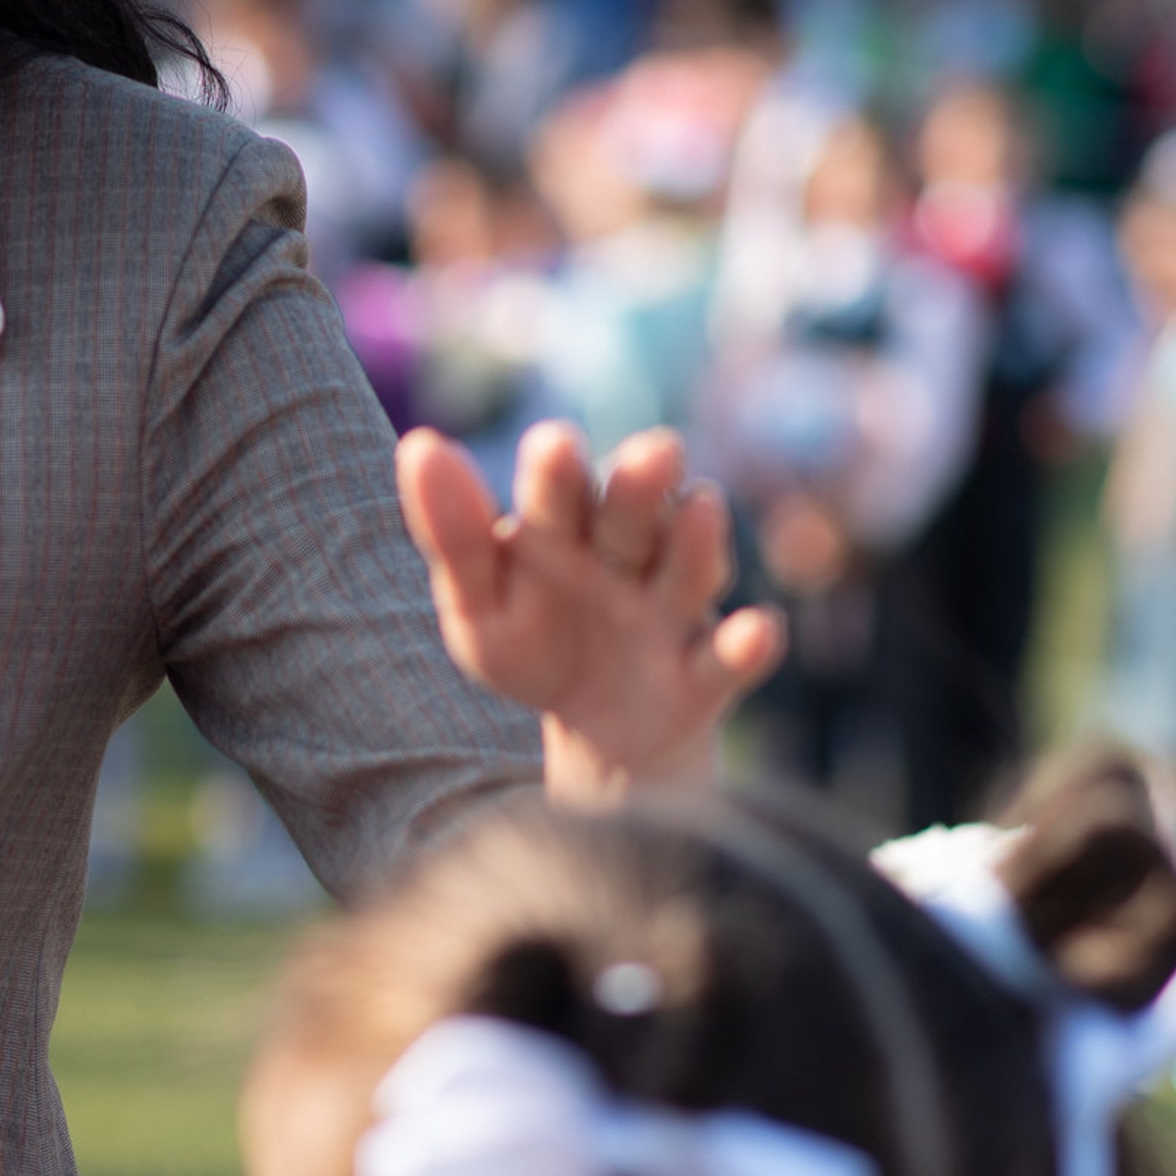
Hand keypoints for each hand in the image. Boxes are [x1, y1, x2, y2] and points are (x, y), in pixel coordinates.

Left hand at [397, 421, 784, 803]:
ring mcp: (672, 611)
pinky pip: (730, 657)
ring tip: (700, 510)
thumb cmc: (534, 647)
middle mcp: (626, 556)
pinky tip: (757, 632)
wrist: (599, 733)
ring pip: (689, 569)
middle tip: (654, 452)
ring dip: (697, 543)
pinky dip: (746, 646)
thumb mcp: (477, 606)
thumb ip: (451, 536)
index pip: (558, 494)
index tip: (554, 442)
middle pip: (633, 515)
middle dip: (640, 487)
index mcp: (562, 531)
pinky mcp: (707, 673)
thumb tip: (419, 443)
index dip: (558, 472)